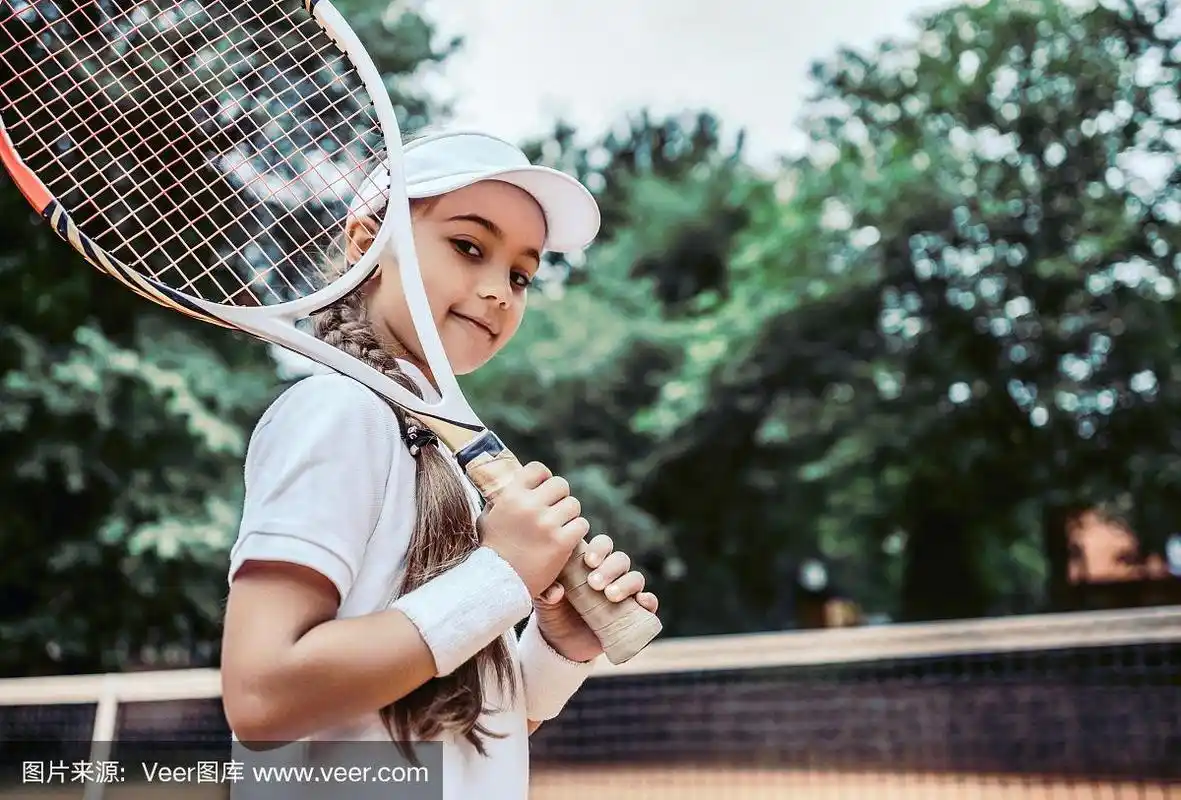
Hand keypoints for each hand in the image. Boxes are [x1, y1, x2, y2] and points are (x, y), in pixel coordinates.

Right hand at [478, 461, 587, 597]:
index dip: (544, 478)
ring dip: (569, 515)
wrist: (497, 583)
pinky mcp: (561, 542)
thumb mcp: (487, 519)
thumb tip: (508, 482)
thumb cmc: (491, 550)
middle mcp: (529, 505)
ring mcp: (547, 523)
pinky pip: (581, 525)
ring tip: (559, 526)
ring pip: (574, 505)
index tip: (543, 490)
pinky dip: (576, 531)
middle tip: (554, 511)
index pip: (538, 469)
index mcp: (511, 495)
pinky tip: (566, 539)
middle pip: (561, 485)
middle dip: (559, 497)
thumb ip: (499, 501)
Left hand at [534, 534, 659, 663]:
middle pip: (620, 560)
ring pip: (635, 578)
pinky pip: (649, 603)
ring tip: (610, 596)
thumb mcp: (543, 602)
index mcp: (590, 563)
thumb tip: (556, 592)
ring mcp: (624, 593)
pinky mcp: (634, 614)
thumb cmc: (553, 613)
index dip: (599, 548)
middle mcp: (611, 575)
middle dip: (610, 568)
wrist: (562, 644)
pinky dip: (648, 600)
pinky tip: (640, 602)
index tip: (589, 562)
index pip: (602, 545)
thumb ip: (545, 592)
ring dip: (626, 583)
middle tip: (594, 584)